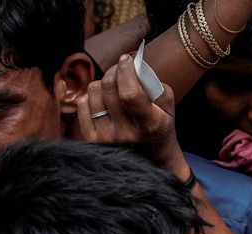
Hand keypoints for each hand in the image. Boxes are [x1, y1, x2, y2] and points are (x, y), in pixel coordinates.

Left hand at [77, 54, 180, 168]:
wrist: (151, 156)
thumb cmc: (159, 125)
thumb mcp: (168, 108)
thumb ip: (155, 85)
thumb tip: (132, 65)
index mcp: (148, 125)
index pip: (129, 94)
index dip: (125, 71)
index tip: (126, 59)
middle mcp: (126, 134)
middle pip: (109, 87)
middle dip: (114, 69)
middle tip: (121, 68)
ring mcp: (107, 138)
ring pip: (94, 91)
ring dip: (103, 82)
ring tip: (114, 87)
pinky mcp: (92, 140)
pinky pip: (83, 103)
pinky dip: (92, 95)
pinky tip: (104, 100)